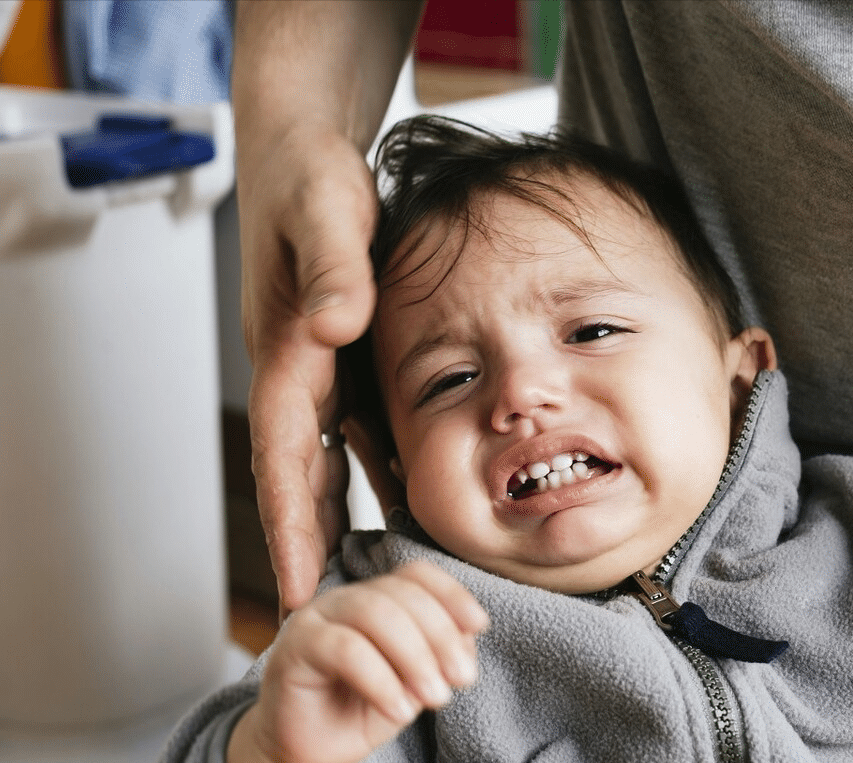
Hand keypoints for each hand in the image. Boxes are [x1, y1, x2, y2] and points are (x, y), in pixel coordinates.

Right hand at [229, 561, 489, 762]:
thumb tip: (468, 636)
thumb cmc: (361, 711)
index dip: (452, 593)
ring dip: (415, 656)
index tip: (480, 626)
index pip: (417, 574)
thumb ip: (438, 654)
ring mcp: (317, 618)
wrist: (310, 752)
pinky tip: (400, 711)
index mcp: (377, 598)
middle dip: (441, 635)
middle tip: (461, 679)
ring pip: (375, 613)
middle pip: (401, 593)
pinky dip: (381, 680)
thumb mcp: (413, 682)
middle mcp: (346, 598)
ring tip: (436, 697)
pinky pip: (345, 649)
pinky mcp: (295, 647)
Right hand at [237, 121, 378, 613]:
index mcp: (287, 348)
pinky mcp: (341, 354)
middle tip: (324, 617)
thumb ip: (330, 268)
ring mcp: (317, 365)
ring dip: (343, 517)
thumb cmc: (310, 176)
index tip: (300, 590)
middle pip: (300, 474)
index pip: (282, 453)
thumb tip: (333, 322)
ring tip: (367, 579)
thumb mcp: (325, 212)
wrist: (306, 149)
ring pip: (328, 459)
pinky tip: (404, 497)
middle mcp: (298, 368)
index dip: (290, 526)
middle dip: (310, 545)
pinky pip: (357, 426)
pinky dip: (374, 467)